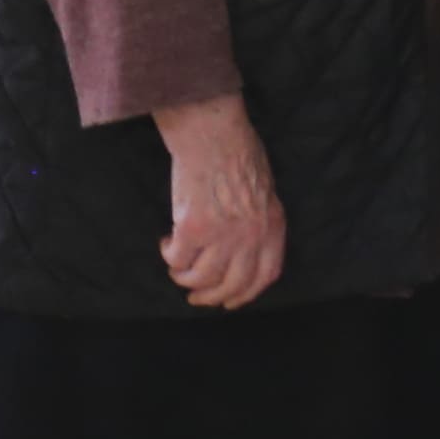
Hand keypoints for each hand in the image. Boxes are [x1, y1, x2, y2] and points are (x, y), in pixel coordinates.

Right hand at [155, 95, 282, 308]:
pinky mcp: (193, 229)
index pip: (265, 276)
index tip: (228, 301)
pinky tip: (166, 242)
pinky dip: (168, 257)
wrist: (215, 136)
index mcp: (273, 227)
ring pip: (199, 278)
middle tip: (194, 295)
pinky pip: (176, 259)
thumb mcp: (265, 193)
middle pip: (231, 285)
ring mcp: (222, 235)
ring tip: (178, 267)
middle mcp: (251, 237)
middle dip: (210, 296)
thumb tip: (245, 252)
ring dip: (184, 278)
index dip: (245, 294)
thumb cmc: (239, 156)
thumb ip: (259, 224)